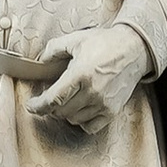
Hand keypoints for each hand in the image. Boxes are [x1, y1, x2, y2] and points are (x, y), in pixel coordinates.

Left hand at [32, 23, 150, 137]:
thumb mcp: (76, 39)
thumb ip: (54, 49)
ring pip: (73, 120)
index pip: (53, 99)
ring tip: (69, 99)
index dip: (38, 106)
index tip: (31, 105)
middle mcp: (92, 92)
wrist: (134, 49)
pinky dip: (82, 121)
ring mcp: (103, 104)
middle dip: (51, 106)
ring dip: (66, 112)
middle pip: (61, 111)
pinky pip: (90, 127)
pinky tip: (81, 109)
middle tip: (51, 97)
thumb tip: (40, 61)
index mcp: (80, 74)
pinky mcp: (112, 111)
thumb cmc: (105, 43)